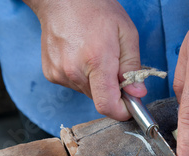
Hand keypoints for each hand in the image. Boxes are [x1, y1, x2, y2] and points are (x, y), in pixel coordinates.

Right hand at [24, 0, 145, 119]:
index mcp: (96, 61)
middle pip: (100, 99)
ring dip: (96, 83)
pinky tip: (81, 57)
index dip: (122, 111)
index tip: (130, 106)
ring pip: (87, 93)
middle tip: (115, 68)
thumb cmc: (96, 10)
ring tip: (95, 57)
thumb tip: (137, 94)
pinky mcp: (51, 74)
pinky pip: (74, 85)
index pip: (107, 105)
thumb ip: (133, 67)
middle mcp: (74, 71)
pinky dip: (82, 77)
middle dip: (112, 91)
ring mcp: (60, 73)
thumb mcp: (126, 34)